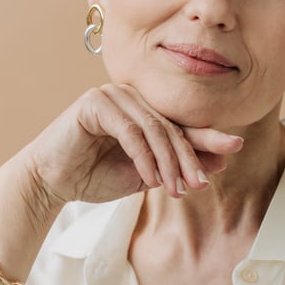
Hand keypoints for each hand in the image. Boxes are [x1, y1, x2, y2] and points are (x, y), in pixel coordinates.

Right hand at [22, 83, 243, 212]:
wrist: (51, 182)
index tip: (234, 149)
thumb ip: (175, 166)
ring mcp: (113, 95)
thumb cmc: (93, 177)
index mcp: (144, 111)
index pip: (180, 124)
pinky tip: (151, 179)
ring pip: (154, 128)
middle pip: (171, 126)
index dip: (206, 138)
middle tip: (201, 182)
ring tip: (177, 189)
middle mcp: (131, 97)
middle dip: (189, 156)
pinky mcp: (95, 102)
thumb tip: (220, 161)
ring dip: (168, 161)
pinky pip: (130, 131)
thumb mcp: (145, 175)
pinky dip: (144, 156)